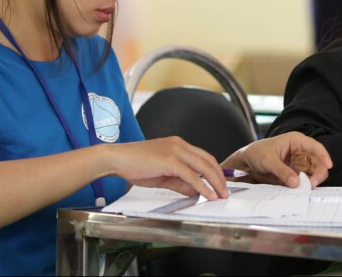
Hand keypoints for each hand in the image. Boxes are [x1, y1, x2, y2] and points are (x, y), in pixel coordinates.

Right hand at [109, 137, 228, 199]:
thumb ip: (180, 182)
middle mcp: (179, 144)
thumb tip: (196, 191)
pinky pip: (192, 175)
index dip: (215, 171)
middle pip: (208, 160)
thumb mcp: (162, 175)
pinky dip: (202, 186)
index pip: (204, 156)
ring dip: (215, 182)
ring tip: (221, 195)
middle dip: (220, 177)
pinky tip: (208, 195)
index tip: (220, 184)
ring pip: (203, 167)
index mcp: (178, 144)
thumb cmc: (134, 165)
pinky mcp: (170, 160)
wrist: (116, 159)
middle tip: (225, 192)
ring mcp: (175, 150)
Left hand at [221, 132, 332, 187]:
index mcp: (296, 141)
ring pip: (314, 173)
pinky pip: (306, 180)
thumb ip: (282, 171)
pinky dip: (305, 186)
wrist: (247, 162)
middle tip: (311, 185)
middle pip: (318, 162)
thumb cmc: (257, 153)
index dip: (324, 155)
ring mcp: (300, 163)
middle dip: (318, 174)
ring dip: (312, 181)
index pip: (315, 146)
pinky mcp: (296, 174)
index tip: (329, 165)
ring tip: (305, 189)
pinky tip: (301, 190)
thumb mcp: (268, 161)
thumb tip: (296, 183)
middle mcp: (301, 151)